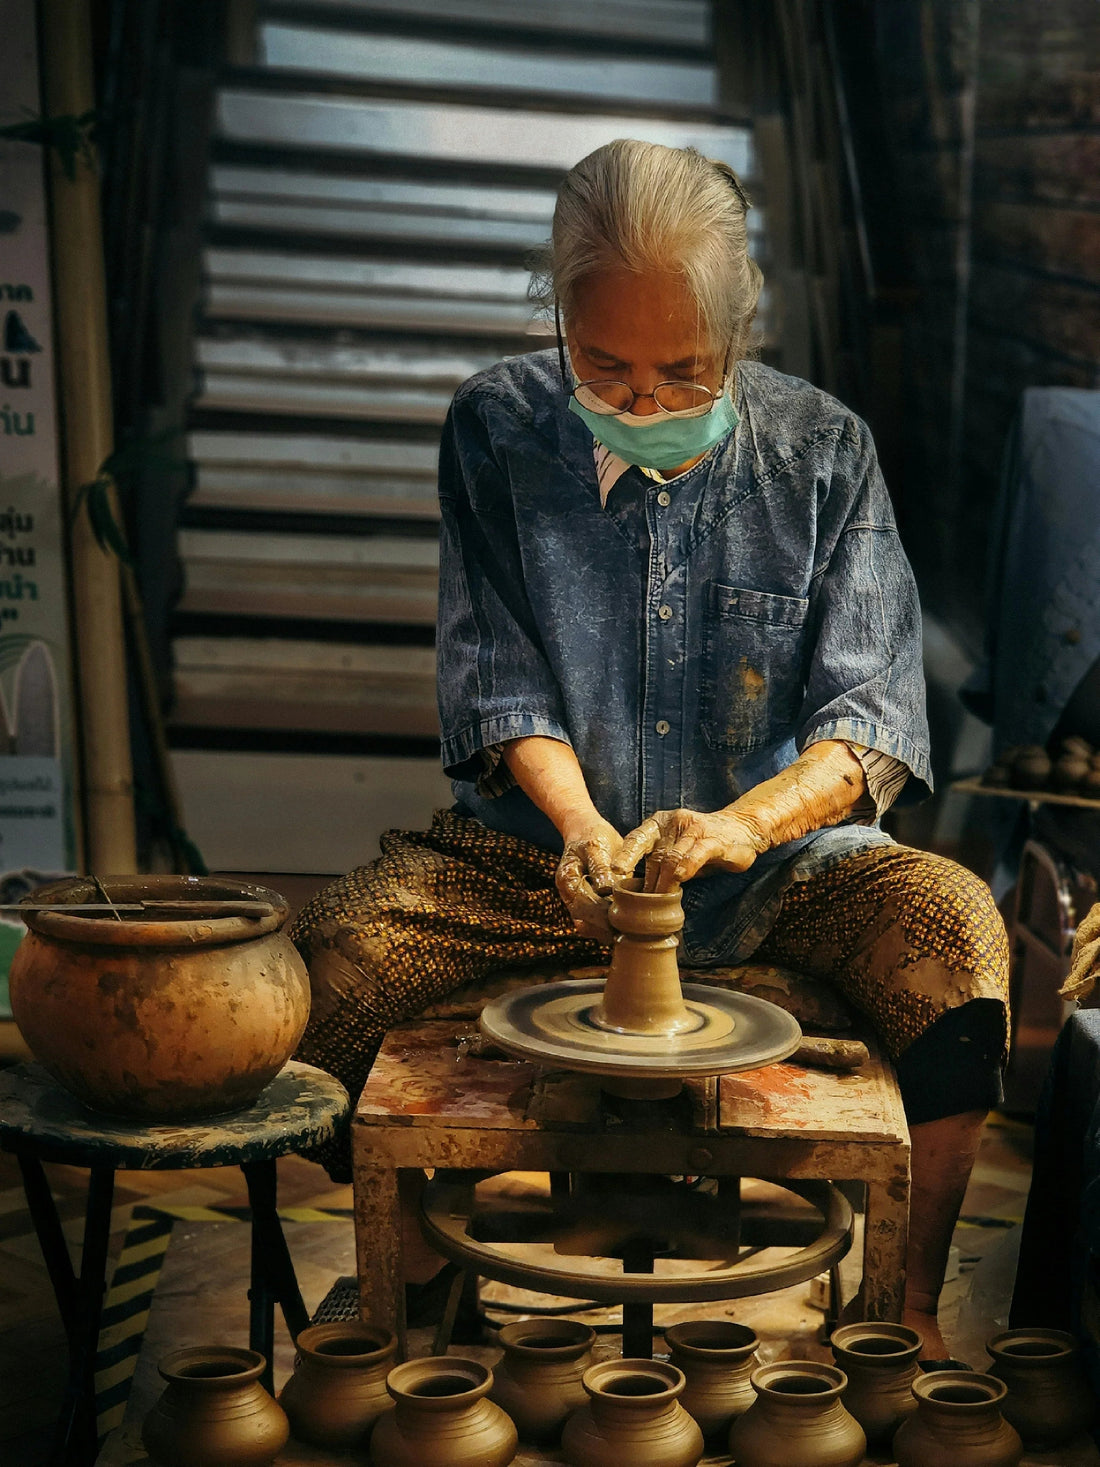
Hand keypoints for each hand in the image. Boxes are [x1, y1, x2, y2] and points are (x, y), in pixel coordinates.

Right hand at [556, 815, 624, 939]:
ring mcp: (574, 902)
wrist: (584, 831)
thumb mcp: (597, 846)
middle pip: (584, 921)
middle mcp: (567, 895)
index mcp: (567, 878)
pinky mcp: (584, 906)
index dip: (604, 914)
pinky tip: (623, 926)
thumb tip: (607, 889)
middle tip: (630, 930)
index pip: (584, 904)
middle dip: (607, 927)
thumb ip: (601, 868)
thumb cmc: (593, 837)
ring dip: (606, 931)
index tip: (624, 918)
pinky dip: (606, 928)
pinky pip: (591, 925)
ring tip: (628, 931)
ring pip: (587, 927)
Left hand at [613, 807, 764, 892]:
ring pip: (672, 857)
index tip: (614, 873)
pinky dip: (686, 866)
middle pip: (654, 855)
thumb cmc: (702, 845)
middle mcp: (673, 823)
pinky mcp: (714, 839)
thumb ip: (657, 865)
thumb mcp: (675, 851)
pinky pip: (697, 853)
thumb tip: (635, 894)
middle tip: (638, 904)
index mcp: (658, 824)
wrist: (742, 828)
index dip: (624, 856)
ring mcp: (694, 829)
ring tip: (657, 902)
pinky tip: (680, 878)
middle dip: (646, 882)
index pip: (635, 839)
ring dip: (664, 882)